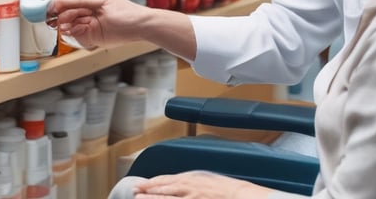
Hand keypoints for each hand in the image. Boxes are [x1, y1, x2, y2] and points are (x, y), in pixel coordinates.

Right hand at [52, 0, 150, 48]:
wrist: (137, 28)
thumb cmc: (125, 12)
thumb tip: (59, 0)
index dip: (60, 0)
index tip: (58, 5)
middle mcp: (83, 7)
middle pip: (61, 8)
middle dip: (66, 11)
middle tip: (78, 12)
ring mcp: (83, 21)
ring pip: (63, 21)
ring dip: (71, 20)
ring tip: (85, 20)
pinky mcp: (85, 34)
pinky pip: (70, 33)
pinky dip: (73, 30)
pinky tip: (83, 28)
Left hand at [132, 172, 271, 198]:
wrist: (241, 195)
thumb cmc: (226, 188)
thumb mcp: (205, 179)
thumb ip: (190, 182)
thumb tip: (178, 184)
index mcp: (191, 178)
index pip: (166, 180)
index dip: (152, 182)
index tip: (141, 184)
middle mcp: (188, 187)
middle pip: (163, 188)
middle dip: (148, 190)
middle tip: (134, 191)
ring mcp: (191, 198)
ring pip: (167, 198)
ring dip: (153, 198)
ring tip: (139, 198)